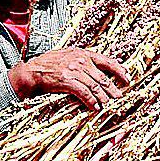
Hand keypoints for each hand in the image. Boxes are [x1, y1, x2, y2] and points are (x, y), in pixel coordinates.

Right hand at [8, 48, 130, 109]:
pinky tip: (95, 107)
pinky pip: (84, 93)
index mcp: (82, 53)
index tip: (127, 78)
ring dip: (103, 97)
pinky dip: (91, 101)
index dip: (119, 70)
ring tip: (108, 104)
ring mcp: (74, 70)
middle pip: (103, 76)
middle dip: (113, 88)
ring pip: (95, 86)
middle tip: (119, 96)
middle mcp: (81, 60)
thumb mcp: (67, 56)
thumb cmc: (48, 65)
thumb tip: (97, 69)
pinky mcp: (68, 81)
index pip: (106, 61)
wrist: (32, 71)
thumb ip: (82, 60)